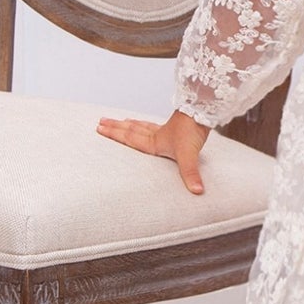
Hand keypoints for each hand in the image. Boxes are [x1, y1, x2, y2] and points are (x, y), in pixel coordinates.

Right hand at [95, 108, 212, 193]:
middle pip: (132, 130)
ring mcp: (166, 129)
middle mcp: (157, 135)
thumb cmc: (192, 131)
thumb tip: (197, 191)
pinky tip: (153, 126)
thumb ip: (190, 174)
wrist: (203, 112)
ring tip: (123, 120)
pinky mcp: (176, 125)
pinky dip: (150, 124)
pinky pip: (156, 125)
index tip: (100, 128)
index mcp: (154, 143)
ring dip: (131, 124)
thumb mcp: (189, 156)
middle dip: (116, 127)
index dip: (114, 134)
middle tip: (101, 121)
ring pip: (143, 125)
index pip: (129, 138)